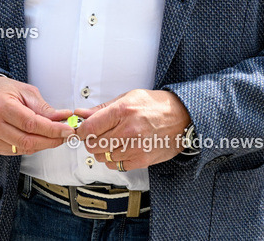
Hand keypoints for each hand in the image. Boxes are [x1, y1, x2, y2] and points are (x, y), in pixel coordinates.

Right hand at [0, 76, 74, 155]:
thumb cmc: (2, 91)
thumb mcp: (25, 91)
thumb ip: (44, 107)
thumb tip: (62, 118)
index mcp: (1, 105)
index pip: (31, 123)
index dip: (52, 129)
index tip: (67, 129)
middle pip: (28, 140)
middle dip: (51, 140)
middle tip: (65, 135)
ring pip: (24, 148)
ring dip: (43, 144)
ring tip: (54, 136)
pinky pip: (17, 151)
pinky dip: (31, 147)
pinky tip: (38, 138)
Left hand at [76, 89, 190, 170]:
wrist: (182, 117)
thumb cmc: (156, 106)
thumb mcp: (128, 98)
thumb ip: (102, 109)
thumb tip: (80, 114)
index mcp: (122, 111)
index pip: (89, 127)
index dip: (81, 130)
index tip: (82, 130)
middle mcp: (128, 130)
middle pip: (93, 144)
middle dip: (91, 140)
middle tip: (98, 135)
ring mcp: (135, 147)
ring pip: (103, 157)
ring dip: (103, 151)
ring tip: (114, 140)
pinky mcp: (142, 160)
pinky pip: (116, 165)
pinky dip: (114, 159)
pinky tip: (121, 149)